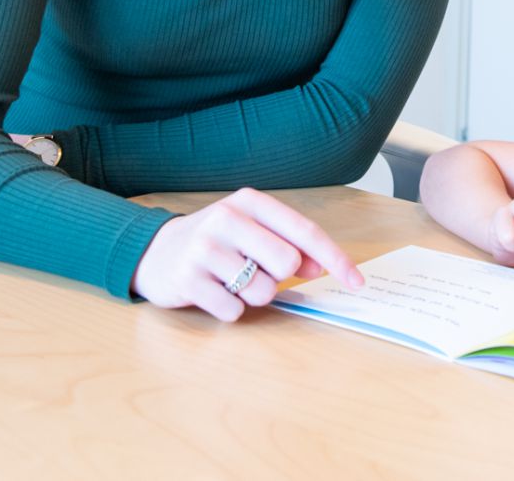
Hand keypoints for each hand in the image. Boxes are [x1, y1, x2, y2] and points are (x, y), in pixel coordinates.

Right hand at [131, 188, 362, 320]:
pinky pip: (234, 311)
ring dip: (253, 295)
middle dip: (279, 277)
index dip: (335, 258)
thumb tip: (319, 267)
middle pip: (286, 263)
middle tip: (255, 269)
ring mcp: (204, 249)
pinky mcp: (187, 279)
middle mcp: (226, 219)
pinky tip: (214, 292)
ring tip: (231, 280)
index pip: (304, 231)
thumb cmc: (218, 241)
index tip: (357, 282)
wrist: (156, 251)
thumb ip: (289, 245)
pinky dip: (231, 309)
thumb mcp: (253, 232)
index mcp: (249, 202)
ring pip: (262, 291)